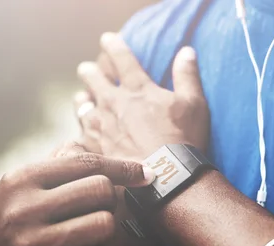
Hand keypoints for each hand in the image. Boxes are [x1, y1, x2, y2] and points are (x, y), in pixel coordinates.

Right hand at [0, 145, 154, 245]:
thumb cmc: (8, 222)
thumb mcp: (18, 188)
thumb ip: (53, 166)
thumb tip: (88, 139)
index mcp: (21, 180)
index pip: (86, 163)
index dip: (123, 167)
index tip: (145, 173)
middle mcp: (23, 210)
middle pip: (101, 191)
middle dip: (108, 202)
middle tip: (96, 211)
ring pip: (104, 226)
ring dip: (103, 234)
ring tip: (85, 237)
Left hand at [74, 32, 209, 160]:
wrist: (165, 179)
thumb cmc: (183, 141)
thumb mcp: (194, 105)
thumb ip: (188, 75)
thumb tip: (187, 51)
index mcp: (138, 90)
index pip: (122, 58)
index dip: (113, 45)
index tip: (107, 39)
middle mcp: (114, 104)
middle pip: (93, 78)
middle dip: (90, 70)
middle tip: (87, 69)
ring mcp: (101, 127)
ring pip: (82, 105)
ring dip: (83, 99)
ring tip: (82, 99)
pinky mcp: (95, 149)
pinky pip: (79, 135)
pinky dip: (80, 131)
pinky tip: (80, 133)